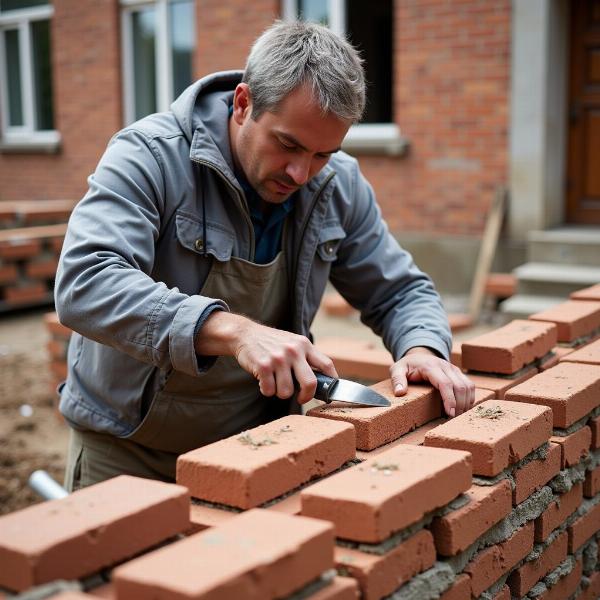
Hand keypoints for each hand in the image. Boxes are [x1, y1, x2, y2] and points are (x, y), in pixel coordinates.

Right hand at [195, 311, 337, 403]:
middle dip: (306, 396)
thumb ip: (306, 357)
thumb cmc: (271, 343)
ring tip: (275, 382)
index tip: (328, 392)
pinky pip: (269, 390)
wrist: (245, 334)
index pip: (326, 364)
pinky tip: (263, 380)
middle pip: (310, 383)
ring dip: (280, 392)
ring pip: (286, 392)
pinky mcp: (263, 366)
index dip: (332, 381)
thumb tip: (322, 381)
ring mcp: (278, 358)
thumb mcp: (293, 343)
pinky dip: (266, 390)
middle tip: (301, 398)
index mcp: (304, 344)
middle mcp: (293, 350)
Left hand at [390, 347, 474, 416]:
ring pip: (468, 386)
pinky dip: (469, 397)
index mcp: (431, 367)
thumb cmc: (407, 365)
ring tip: (458, 415)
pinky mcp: (458, 373)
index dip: (450, 399)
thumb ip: (397, 380)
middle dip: (460, 404)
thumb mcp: (397, 369)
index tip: (449, 413)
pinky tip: (463, 408)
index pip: (445, 383)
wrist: (418, 355)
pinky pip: (470, 385)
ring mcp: (453, 369)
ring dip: (466, 402)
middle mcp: (445, 366)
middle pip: (460, 386)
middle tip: (453, 418)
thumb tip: (399, 393)